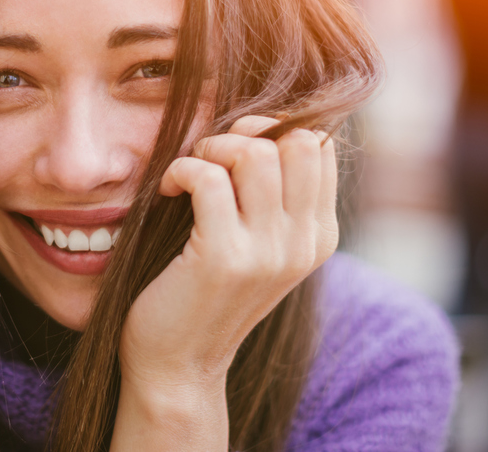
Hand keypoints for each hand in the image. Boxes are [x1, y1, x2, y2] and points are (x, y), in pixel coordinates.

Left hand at [118, 115, 337, 404]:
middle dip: (243, 132)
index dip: (270, 130)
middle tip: (208, 158)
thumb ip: (271, 196)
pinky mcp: (223, 260)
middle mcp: (304, 244)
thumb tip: (262, 123)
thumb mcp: (255, 245)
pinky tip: (168, 190)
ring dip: (209, 149)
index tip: (231, 153)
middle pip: (296, 140)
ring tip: (187, 173)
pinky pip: (206, 178)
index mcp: (319, 236)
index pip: (319, 146)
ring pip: (254, 154)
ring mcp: (268, 254)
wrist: (178, 365)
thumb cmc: (205, 291)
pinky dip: (180, 170)